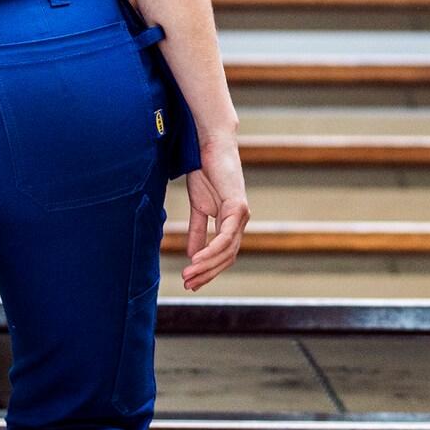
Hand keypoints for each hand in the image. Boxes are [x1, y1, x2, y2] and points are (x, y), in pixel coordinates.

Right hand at [181, 133, 248, 289]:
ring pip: (227, 251)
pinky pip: (225, 237)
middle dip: (207, 274)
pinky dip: (212, 251)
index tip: (191, 282)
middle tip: (188, 284)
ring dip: (206, 266)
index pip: (224, 254)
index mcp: (231, 221)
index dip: (209, 270)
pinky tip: (197, 260)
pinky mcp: (238, 207)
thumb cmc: (205, 170)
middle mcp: (240, 220)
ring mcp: (242, 214)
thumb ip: (198, 231)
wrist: (209, 144)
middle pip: (227, 258)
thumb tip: (193, 256)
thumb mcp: (198, 207)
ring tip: (188, 275)